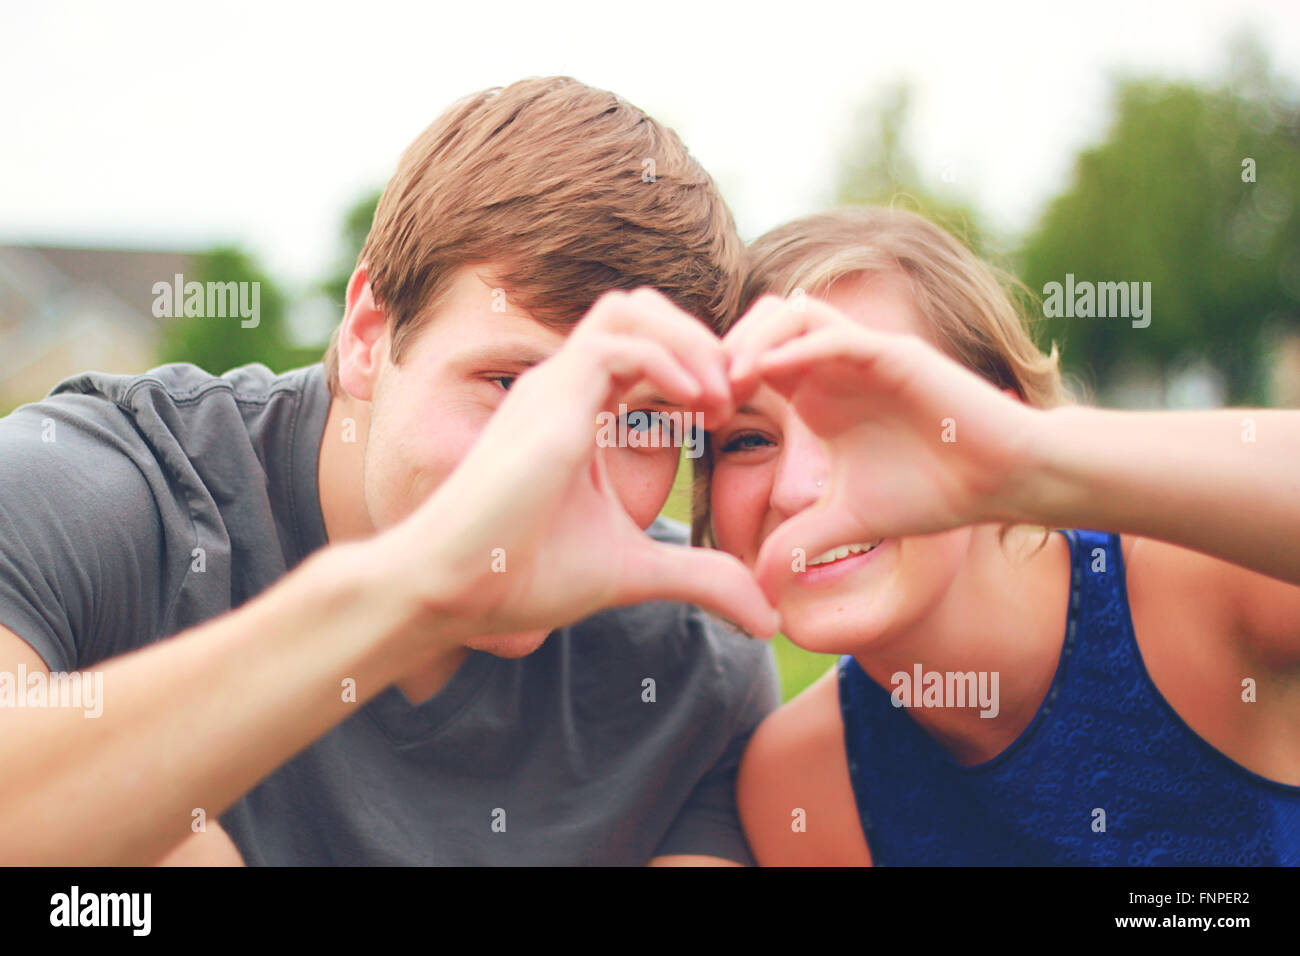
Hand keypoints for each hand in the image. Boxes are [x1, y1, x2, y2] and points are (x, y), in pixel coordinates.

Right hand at [382, 289, 780, 641]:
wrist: (450, 590)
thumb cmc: (521, 574)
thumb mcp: (635, 571)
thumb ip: (699, 577)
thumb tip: (763, 615)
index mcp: (578, 410)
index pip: (645, 347)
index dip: (697, 365)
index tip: (730, 414)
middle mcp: (563, 386)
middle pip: (640, 309)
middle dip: (700, 340)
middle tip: (737, 395)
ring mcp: (552, 387)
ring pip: (629, 309)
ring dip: (689, 341)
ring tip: (723, 397)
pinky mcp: (549, 403)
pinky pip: (616, 344)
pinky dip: (668, 362)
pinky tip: (698, 408)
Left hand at [724, 295, 1040, 598]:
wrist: (1001, 481)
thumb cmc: (932, 491)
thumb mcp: (847, 521)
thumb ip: (798, 543)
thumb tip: (758, 591)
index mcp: (816, 392)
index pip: (750, 358)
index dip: (712, 379)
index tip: (686, 419)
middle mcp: (834, 364)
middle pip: (760, 321)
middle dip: (720, 349)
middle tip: (695, 395)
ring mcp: (864, 353)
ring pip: (793, 312)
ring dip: (752, 338)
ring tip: (725, 382)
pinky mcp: (896, 354)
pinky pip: (837, 334)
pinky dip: (798, 346)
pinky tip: (766, 375)